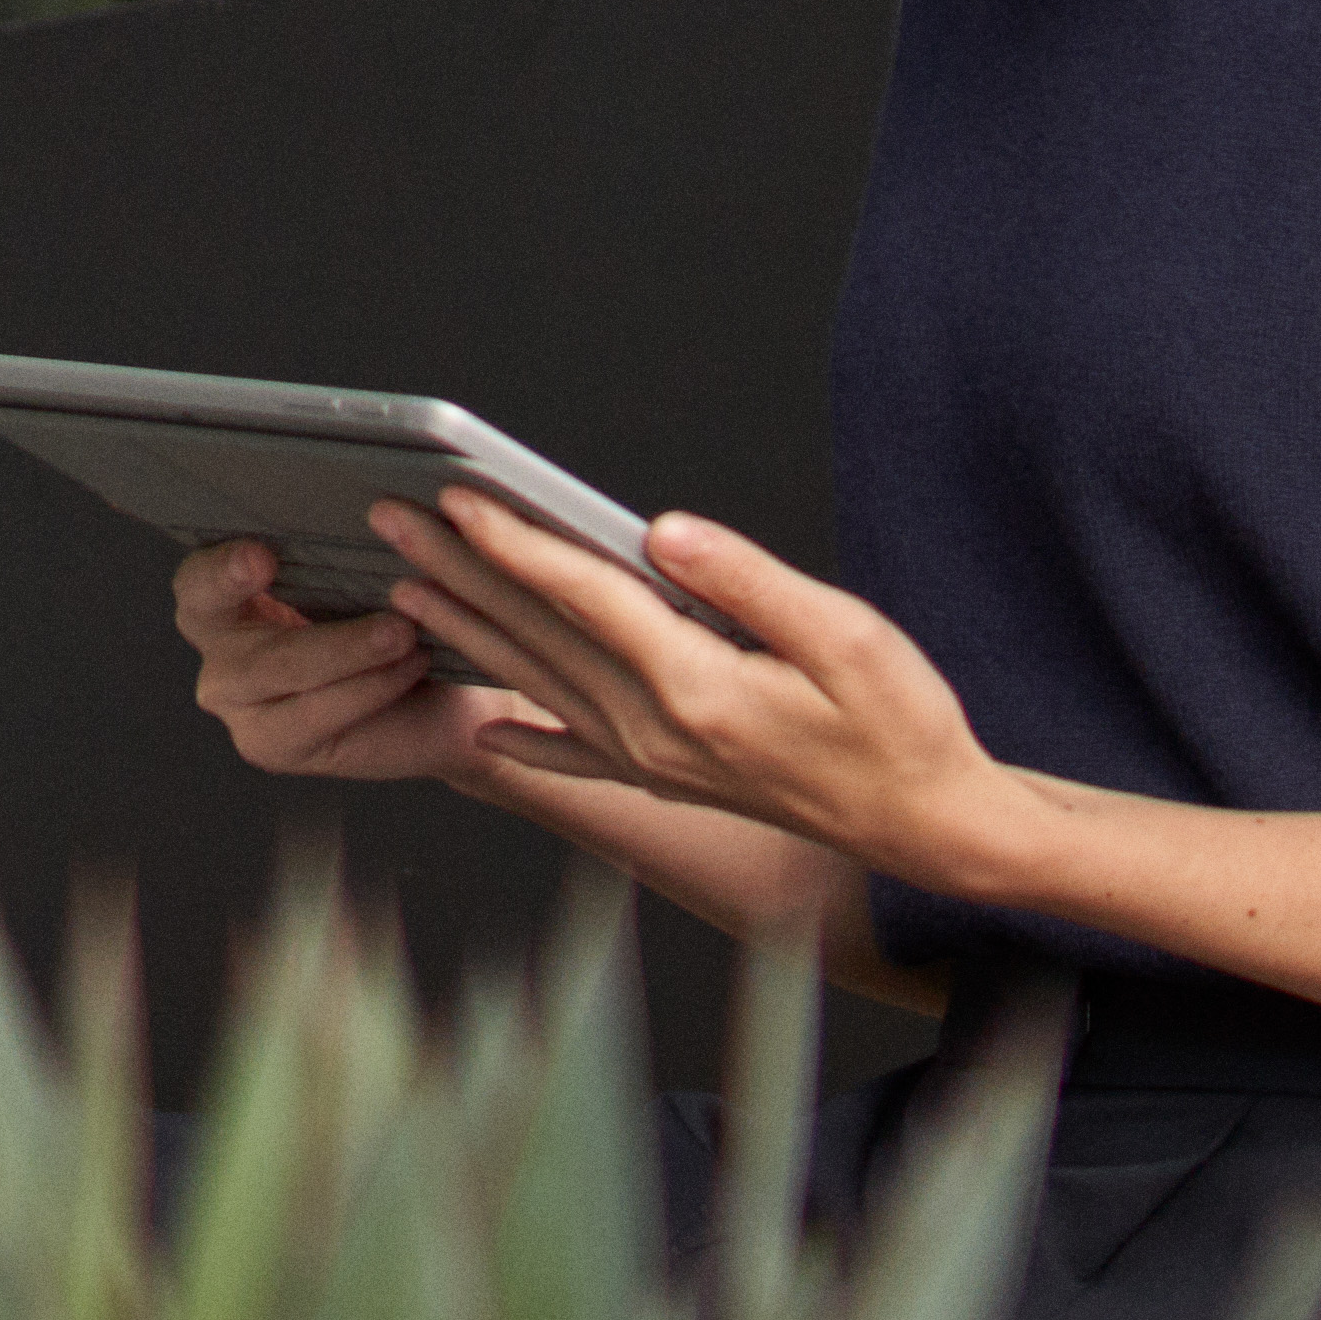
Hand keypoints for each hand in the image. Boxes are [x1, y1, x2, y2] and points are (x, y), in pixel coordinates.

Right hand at [180, 535, 540, 792]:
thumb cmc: (411, 613)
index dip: (220, 568)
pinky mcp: (271, 744)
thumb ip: (364, 539)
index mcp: (233, 591)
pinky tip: (411, 663)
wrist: (451, 693)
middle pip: (232, 627)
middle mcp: (224, 646)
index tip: (261, 555)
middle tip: (333, 591)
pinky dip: (368, 685)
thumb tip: (386, 502)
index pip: (200, 578)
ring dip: (346, 649)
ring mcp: (240, 702)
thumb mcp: (386, 568)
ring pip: (277, 669)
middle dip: (283, 603)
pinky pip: (313, 714)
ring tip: (405, 631)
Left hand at [372, 497, 1019, 886]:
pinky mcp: (666, 777)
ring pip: (538, 683)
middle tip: (396, 520)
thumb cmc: (898, 723)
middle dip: (460, 570)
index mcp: (694, 687)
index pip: (583, 599)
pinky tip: (483, 732)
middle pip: (538, 635)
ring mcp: (651, 761)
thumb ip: (747, 582)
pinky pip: (572, 753)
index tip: (459, 496)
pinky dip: (522, 739)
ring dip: (469, 629)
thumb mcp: (845, 634)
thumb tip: (661, 533)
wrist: (924, 822)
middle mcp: (653, 731)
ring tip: (409, 585)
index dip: (517, 542)